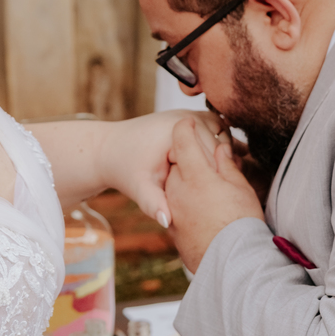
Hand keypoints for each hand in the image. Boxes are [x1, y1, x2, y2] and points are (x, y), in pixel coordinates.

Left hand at [96, 109, 226, 230]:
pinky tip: (215, 170)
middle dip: (223, 169)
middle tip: (223, 195)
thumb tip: (166, 222)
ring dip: (223, 157)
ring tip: (219, 182)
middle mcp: (185, 116)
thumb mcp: (139, 187)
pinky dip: (219, 147)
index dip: (217, 179)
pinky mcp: (190, 117)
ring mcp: (189, 113)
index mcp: (175, 130)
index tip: (216, 199)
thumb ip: (154, 204)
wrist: (111, 148)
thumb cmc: (125, 168)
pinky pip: (217, 131)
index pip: (213, 156)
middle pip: (221, 145)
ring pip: (222, 137)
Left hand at [165, 118, 263, 272]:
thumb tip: (220, 149)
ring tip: (211, 178)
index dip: (188, 125)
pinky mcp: (172, 221)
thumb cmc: (239, 225)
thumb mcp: (239, 190)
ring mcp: (172, 204)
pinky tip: (204, 199)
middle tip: (214, 154)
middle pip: (181, 157)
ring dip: (190, 173)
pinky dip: (187, 192)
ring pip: (178, 178)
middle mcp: (177, 186)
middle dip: (195, 152)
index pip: (183, 137)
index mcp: (194, 173)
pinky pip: (176, 197)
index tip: (192, 121)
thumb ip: (226, 166)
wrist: (228, 267)